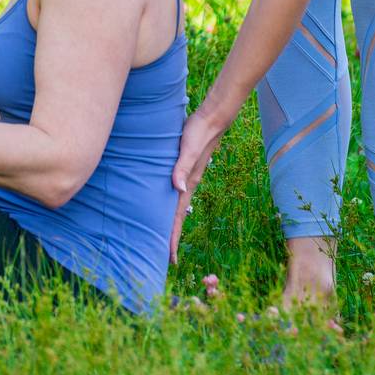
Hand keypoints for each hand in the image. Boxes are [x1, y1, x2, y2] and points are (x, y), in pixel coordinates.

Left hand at [169, 106, 227, 263]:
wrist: (212, 117)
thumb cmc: (199, 131)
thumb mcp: (189, 148)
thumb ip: (182, 166)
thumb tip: (177, 188)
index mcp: (188, 182)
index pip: (178, 216)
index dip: (173, 237)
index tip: (169, 257)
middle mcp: (188, 183)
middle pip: (177, 216)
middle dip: (171, 237)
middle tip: (163, 257)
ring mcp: (187, 176)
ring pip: (175, 205)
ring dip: (170, 222)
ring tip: (162, 236)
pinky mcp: (184, 167)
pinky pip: (174, 191)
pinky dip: (168, 203)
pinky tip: (162, 203)